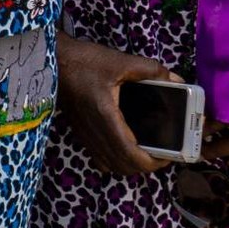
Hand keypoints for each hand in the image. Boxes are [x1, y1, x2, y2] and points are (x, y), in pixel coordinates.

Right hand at [58, 34, 173, 175]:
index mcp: (106, 116)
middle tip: (162, 153)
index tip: (169, 156)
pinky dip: (113, 160)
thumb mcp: (121, 62)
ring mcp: (85, 134)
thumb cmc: (83, 61)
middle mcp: (94, 131)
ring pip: (109, 165)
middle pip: (122, 167)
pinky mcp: (80, 131)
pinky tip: (123, 146)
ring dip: (129, 165)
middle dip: (145, 166)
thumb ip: (151, 71)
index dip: (152, 163)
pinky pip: (98, 157)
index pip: (130, 155)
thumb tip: (175, 81)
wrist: (53, 61)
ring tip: (146, 151)